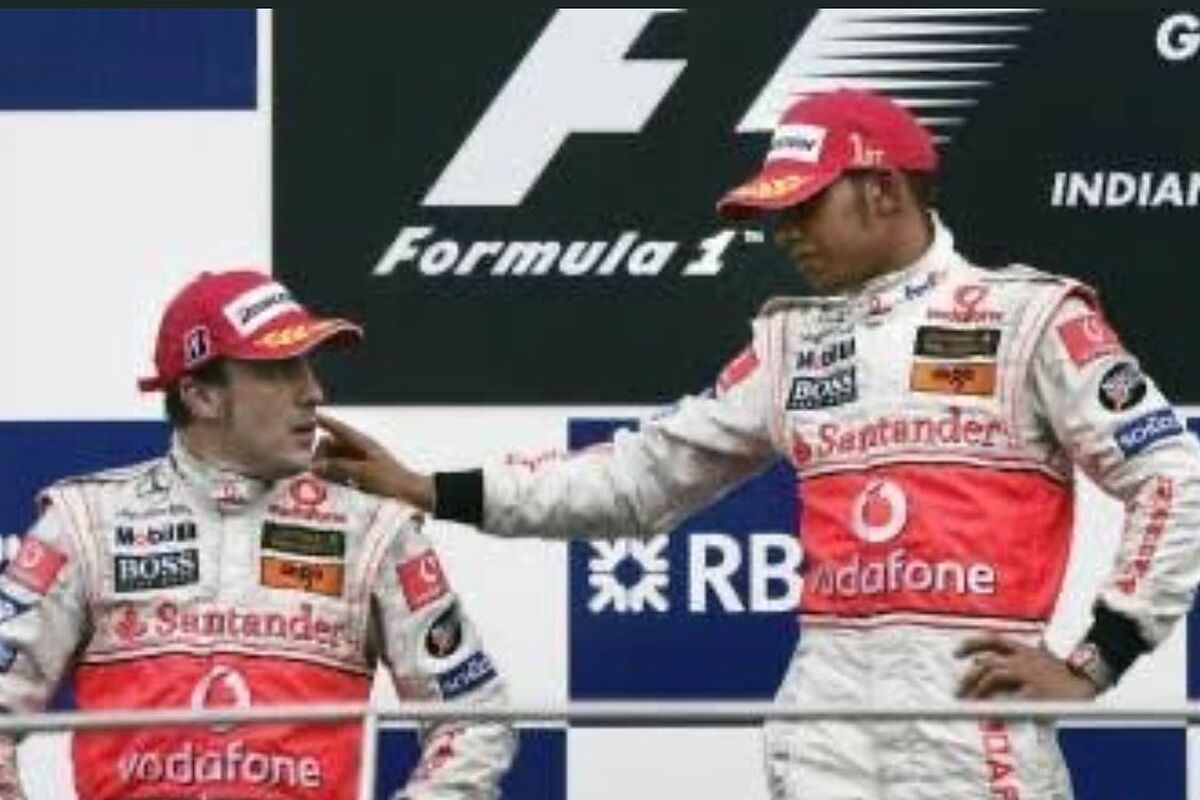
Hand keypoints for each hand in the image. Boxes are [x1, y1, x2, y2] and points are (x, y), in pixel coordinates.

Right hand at [313, 413, 435, 511]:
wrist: (409, 492)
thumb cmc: (390, 479)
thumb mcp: (362, 472)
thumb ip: (338, 467)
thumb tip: (316, 464)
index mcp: (362, 442)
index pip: (339, 428)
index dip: (324, 421)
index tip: (310, 416)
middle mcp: (360, 448)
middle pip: (333, 444)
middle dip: (320, 451)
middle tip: (310, 463)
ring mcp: (360, 460)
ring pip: (336, 458)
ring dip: (326, 465)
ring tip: (316, 473)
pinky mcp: (361, 473)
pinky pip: (342, 470)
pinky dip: (334, 474)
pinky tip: (328, 481)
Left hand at [955, 634, 1098, 699]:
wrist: (1089, 679)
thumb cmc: (1061, 673)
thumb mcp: (1036, 660)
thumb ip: (1012, 661)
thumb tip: (982, 663)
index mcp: (1023, 650)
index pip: (991, 639)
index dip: (971, 644)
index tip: (955, 653)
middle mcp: (1023, 659)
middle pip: (987, 662)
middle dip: (968, 677)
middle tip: (958, 691)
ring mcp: (1030, 675)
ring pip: (994, 675)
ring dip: (978, 689)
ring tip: (969, 703)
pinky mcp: (1037, 693)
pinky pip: (1011, 700)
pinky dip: (999, 708)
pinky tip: (991, 715)